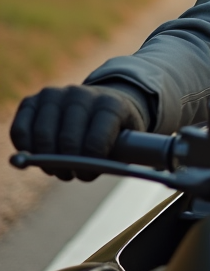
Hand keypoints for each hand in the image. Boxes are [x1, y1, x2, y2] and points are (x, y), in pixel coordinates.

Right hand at [10, 86, 148, 180]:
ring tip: (58, 169)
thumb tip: (90, 168)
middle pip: (67, 139)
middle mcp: (81, 95)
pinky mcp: (32, 101)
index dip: (90, 163)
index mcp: (110, 104)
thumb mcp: (129, 139)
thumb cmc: (115, 128)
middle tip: (71, 175)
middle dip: (68, 165)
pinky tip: (38, 157)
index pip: (96, 140)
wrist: (102, 102)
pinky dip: (25, 149)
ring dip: (47, 161)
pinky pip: (19, 130)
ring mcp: (55, 95)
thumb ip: (119, 155)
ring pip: (42, 135)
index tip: (89, 174)